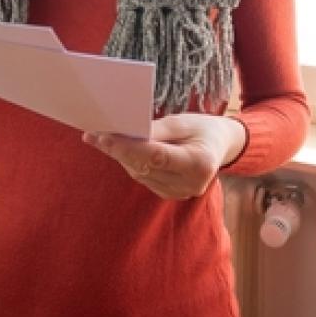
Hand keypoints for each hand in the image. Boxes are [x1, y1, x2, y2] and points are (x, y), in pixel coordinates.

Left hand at [82, 113, 247, 199]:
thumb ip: (157, 129)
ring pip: (141, 174)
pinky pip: (145, 178)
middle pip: (145, 167)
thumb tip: (129, 131)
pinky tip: (119, 150)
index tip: (103, 136)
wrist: (220, 145)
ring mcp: (181, 193)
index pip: (155, 155)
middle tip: (94, 135)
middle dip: (118, 150)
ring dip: (121, 157)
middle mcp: (191, 184)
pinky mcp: (172, 194)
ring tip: (102, 139)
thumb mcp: (184, 121)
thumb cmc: (203, 128)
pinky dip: (131, 163)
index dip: (127, 146)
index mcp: (199, 162)